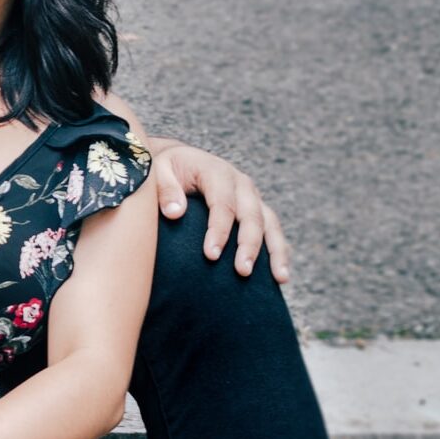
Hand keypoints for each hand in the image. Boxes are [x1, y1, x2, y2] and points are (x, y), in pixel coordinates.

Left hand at [149, 140, 289, 282]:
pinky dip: (279, 250)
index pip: (222, 203)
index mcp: (216, 171)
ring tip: (280, 278)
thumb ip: (165, 189)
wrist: (179, 160)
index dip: (219, 230)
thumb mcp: (158, 170)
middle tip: (243, 271)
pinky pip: (273, 230)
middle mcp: (240, 183)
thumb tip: (175, 212)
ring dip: (275, 251)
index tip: (211, 256)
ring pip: (270, 223)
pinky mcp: (257, 208)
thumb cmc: (166, 169)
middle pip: (251, 215)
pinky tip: (281, 275)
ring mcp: (251, 196)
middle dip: (249, 244)